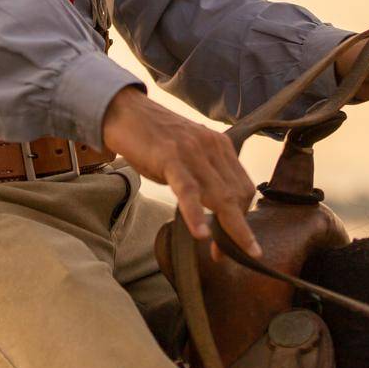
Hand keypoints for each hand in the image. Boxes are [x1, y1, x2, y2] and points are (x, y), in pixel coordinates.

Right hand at [101, 87, 261, 260]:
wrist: (124, 111)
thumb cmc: (153, 139)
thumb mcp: (187, 155)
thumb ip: (204, 175)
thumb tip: (215, 208)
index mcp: (220, 146)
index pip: (243, 188)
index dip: (243, 218)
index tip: (236, 242)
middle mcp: (212, 146)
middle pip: (238, 195)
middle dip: (237, 230)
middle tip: (229, 256)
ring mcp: (192, 151)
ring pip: (220, 195)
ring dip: (226, 229)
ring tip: (223, 255)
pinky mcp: (170, 156)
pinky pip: (188, 189)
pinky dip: (195, 214)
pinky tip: (200, 234)